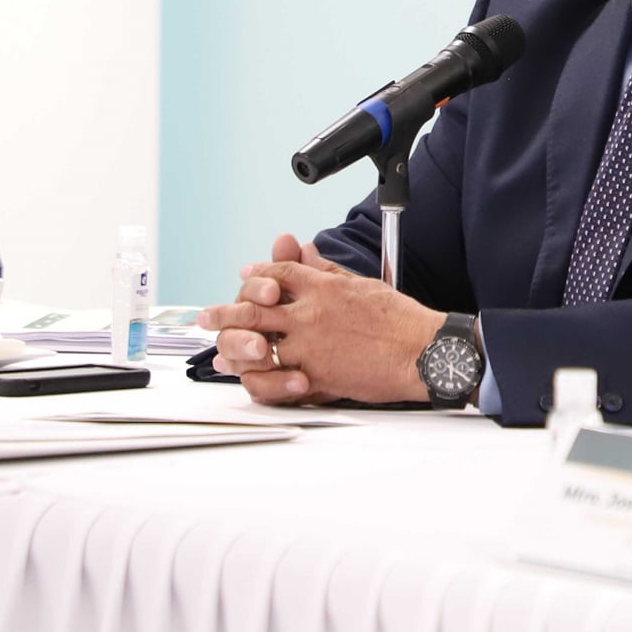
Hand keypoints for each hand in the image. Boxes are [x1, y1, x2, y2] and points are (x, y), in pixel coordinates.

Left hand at [199, 233, 439, 405]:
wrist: (423, 352)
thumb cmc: (400, 320)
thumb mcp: (361, 284)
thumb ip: (325, 270)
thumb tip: (302, 250)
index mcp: (323, 288)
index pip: (277, 272)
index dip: (256, 274)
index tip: (245, 277)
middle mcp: (310, 314)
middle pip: (253, 307)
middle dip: (226, 312)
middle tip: (208, 317)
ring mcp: (310, 347)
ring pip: (255, 345)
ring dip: (232, 348)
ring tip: (219, 352)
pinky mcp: (316, 377)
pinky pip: (274, 380)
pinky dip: (257, 380)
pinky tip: (248, 378)